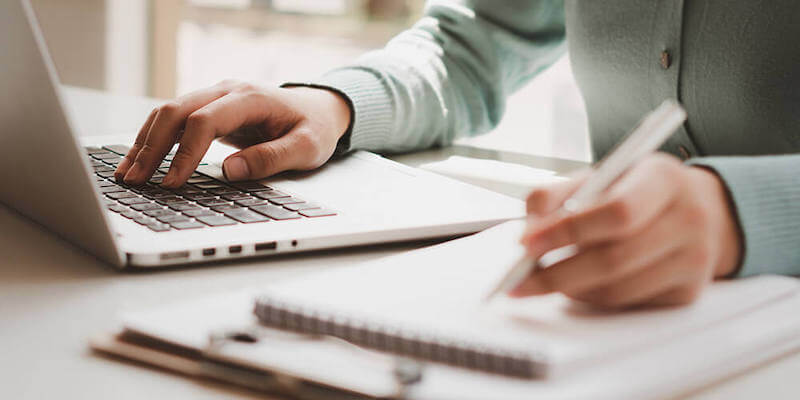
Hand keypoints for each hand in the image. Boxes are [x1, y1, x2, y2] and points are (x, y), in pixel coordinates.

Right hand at [114, 80, 351, 186]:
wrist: (319, 109)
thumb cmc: (314, 128)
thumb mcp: (306, 148)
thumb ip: (271, 158)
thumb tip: (231, 171)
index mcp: (250, 98)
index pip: (205, 121)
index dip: (185, 152)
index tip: (172, 182)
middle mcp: (227, 91)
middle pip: (176, 111)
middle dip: (152, 146)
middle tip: (134, 180)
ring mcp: (215, 96)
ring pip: (168, 113)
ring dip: (145, 142)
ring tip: (126, 174)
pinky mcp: (209, 108)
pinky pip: (174, 120)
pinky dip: (154, 139)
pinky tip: (140, 160)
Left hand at [512, 154, 742, 308]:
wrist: (695, 209)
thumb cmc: (634, 190)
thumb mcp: (599, 176)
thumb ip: (556, 194)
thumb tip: (527, 231)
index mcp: (663, 178)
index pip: (616, 212)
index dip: (567, 230)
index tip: (525, 243)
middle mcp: (688, 219)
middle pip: (614, 259)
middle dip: (556, 274)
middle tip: (517, 281)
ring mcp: (694, 260)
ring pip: (617, 290)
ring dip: (571, 288)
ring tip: (547, 277)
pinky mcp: (688, 293)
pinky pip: (627, 304)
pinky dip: (592, 298)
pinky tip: (580, 283)